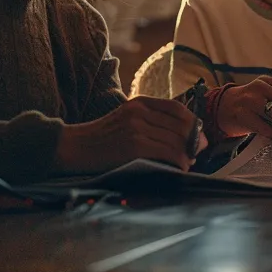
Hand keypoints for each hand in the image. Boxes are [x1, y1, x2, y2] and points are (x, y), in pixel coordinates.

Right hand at [54, 97, 205, 174]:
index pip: (178, 108)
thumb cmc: (101, 139)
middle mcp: (139, 111)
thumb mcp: (126, 119)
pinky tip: (179, 168)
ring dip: (187, 155)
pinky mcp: (134, 146)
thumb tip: (185, 136)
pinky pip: (168, 153)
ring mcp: (136, 128)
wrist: (73, 147)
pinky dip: (179, 163)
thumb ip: (151, 121)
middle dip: (194, 142)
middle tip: (196, 154)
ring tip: (186, 164)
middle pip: (181, 125)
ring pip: (177, 141)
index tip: (198, 137)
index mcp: (139, 102)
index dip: (193, 123)